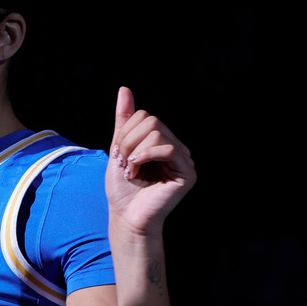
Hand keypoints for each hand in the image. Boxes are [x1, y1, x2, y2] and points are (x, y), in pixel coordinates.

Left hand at [106, 87, 195, 234]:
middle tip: (124, 164)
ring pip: (158, 133)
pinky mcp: (188, 173)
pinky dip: (146, 156)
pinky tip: (137, 170)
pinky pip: (168, 149)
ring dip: (135, 152)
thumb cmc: (122, 189)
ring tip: (131, 171)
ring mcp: (184, 160)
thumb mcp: (118, 148)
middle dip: (129, 141)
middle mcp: (176, 148)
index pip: (145, 116)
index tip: (120, 156)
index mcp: (161, 141)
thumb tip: (125, 89)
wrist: (126, 217)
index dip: (125, 133)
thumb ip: (124, 120)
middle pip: (152, 121)